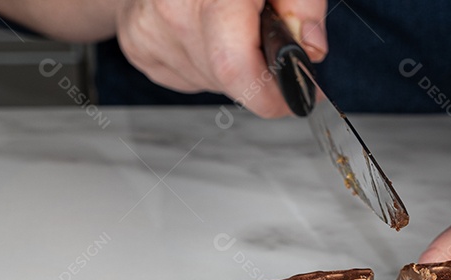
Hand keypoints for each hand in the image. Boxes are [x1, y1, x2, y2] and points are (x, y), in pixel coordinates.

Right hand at [115, 0, 327, 116]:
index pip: (234, 64)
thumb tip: (312, 49)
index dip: (268, 94)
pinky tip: (203, 34)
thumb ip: (302, 4)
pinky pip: (187, 77)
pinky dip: (206, 65)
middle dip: (256, 74)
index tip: (295, 98)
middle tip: (266, 48)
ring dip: (230, 68)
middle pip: (226, 77)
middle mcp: (173, 8)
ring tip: (228, 30)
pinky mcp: (137, 46)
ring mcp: (149, 30)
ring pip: (209, 81)